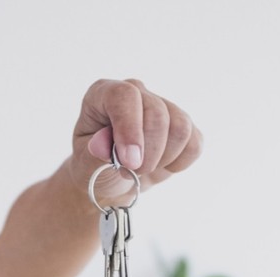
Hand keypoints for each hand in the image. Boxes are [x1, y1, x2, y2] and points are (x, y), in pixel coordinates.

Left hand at [72, 79, 202, 202]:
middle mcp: (136, 92)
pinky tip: (161, 165)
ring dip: (163, 159)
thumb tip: (103, 144)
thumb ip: (93, 154)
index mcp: (104, 94)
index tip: (130, 161)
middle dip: (148, 153)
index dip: (130, 128)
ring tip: (143, 169)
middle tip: (131, 172)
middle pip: (157, 114)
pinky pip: (194, 143)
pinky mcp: (182, 125)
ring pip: (180, 128)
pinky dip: (179, 163)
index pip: (124, 96)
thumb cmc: (94, 168)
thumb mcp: (85, 165)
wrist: (111, 180)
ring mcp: (162, 105)